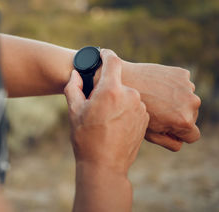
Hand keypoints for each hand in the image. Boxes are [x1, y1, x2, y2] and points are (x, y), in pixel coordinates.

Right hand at [64, 50, 148, 174]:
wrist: (104, 165)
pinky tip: (115, 124)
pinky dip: (126, 110)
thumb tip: (76, 74)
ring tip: (106, 118)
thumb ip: (73, 87)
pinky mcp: (146, 119)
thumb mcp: (74, 110)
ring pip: (127, 95)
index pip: (112, 61)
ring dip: (117, 100)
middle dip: (107, 87)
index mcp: (111, 90)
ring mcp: (141, 108)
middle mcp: (130, 95)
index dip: (106, 54)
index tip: (102, 53)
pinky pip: (135, 107)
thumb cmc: (85, 137)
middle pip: (118, 81)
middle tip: (95, 102)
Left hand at [122, 62, 200, 150]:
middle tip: (157, 110)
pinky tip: (156, 86)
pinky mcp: (182, 73)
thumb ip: (168, 142)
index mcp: (184, 122)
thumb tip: (180, 142)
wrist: (121, 80)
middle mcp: (192, 104)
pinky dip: (173, 86)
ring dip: (177, 100)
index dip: (179, 134)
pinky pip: (183, 84)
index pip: (193, 136)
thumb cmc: (132, 110)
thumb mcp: (149, 132)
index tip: (166, 128)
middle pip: (192, 116)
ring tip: (155, 98)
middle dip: (178, 115)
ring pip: (187, 99)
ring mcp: (187, 87)